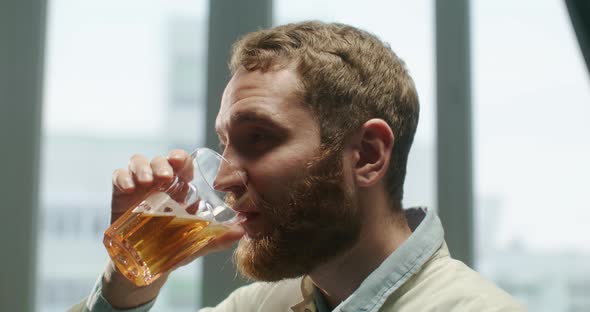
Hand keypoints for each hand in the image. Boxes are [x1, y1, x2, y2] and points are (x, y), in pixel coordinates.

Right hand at [103, 149, 244, 308]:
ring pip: (138, 161)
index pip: (181, 163)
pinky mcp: (121, 194)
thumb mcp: (196, 244)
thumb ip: (218, 237)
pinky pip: (119, 176)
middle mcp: (159, 183)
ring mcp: (139, 187)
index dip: (181, 158)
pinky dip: (123, 177)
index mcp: (179, 188)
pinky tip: (130, 188)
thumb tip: (242, 231)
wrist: (144, 266)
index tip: (181, 163)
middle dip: (162, 163)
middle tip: (166, 178)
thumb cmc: (173, 248)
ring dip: (143, 167)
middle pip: (160, 159)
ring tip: (148, 182)